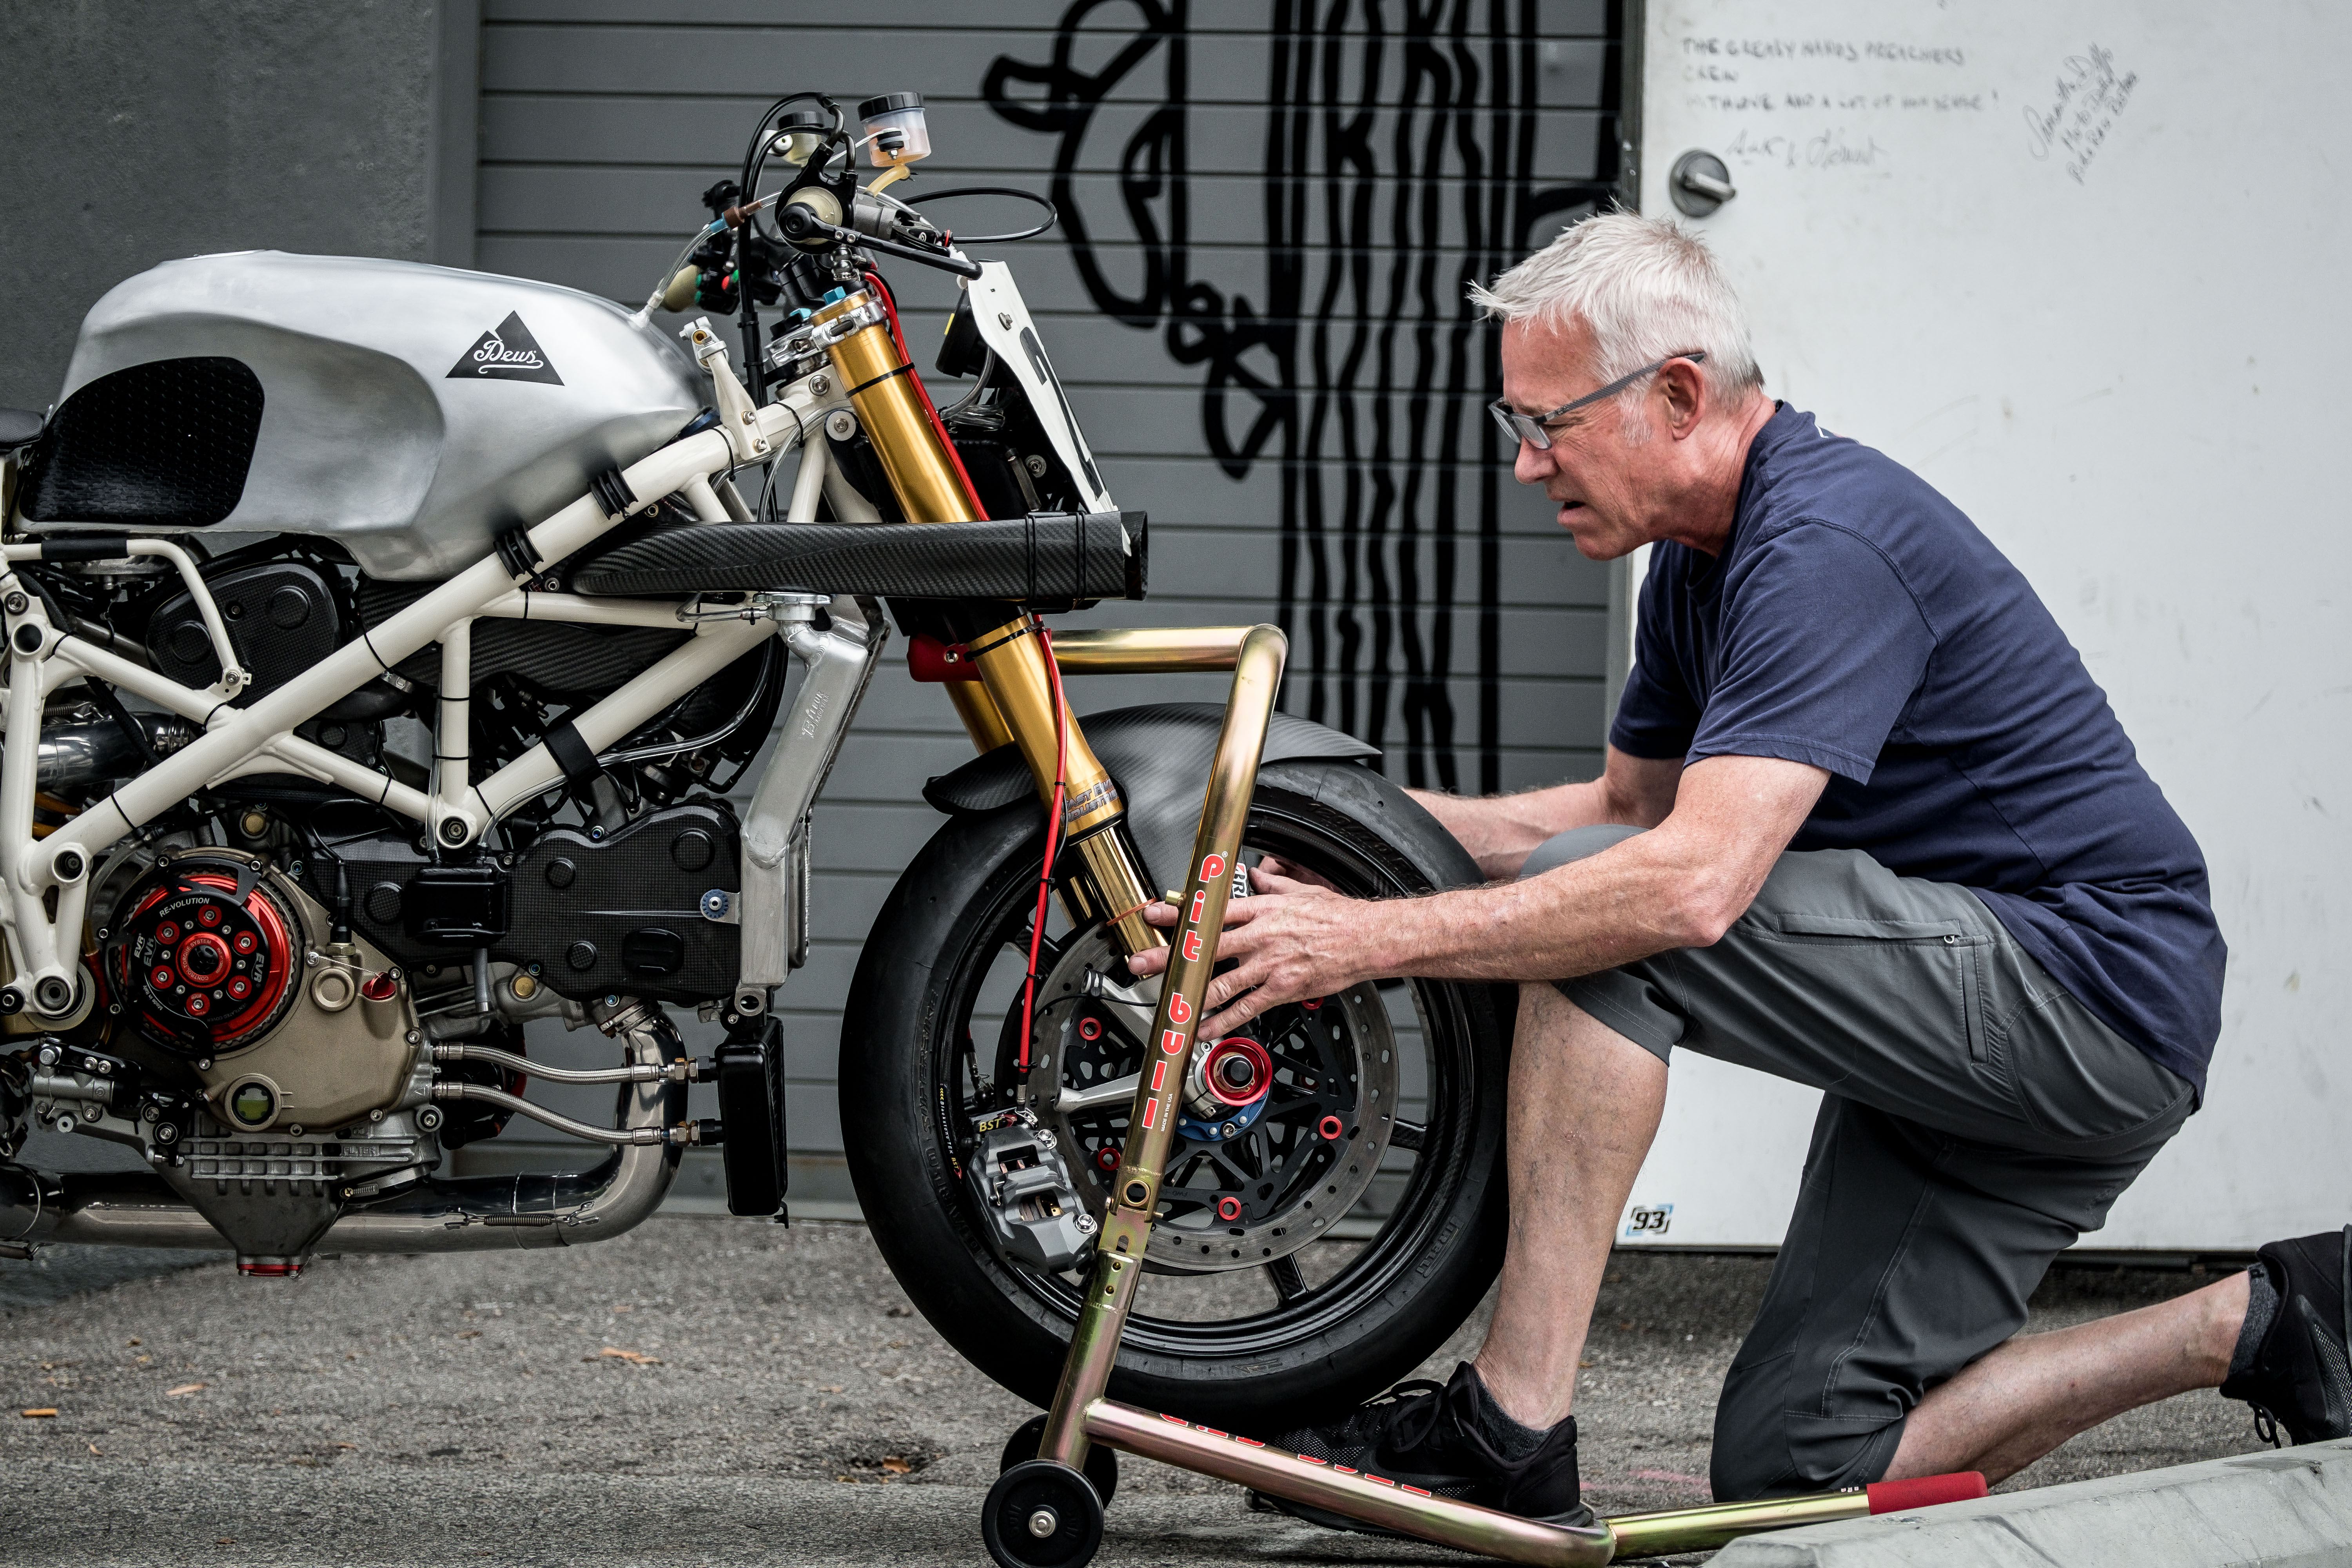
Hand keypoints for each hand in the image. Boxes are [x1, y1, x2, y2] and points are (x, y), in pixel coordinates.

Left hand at [1127, 860, 1366, 1035]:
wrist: (1366, 939)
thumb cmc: (1336, 916)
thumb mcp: (1300, 890)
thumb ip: (1272, 884)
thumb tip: (1256, 873)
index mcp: (1261, 910)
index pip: (1212, 911)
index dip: (1180, 913)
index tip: (1154, 915)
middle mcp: (1260, 937)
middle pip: (1206, 947)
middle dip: (1170, 956)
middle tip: (1143, 963)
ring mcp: (1269, 965)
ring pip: (1221, 983)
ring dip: (1190, 995)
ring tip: (1166, 1003)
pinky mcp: (1281, 989)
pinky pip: (1246, 1008)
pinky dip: (1223, 1021)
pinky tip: (1205, 1028)